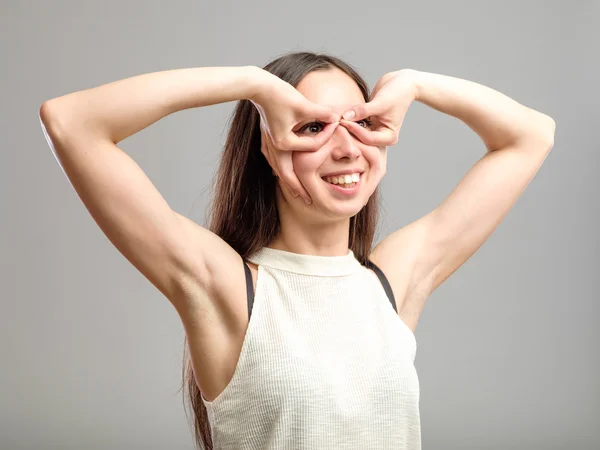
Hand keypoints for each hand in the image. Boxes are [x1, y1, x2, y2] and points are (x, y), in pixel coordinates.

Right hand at [250, 70, 340, 203]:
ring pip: (278, 170)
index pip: (310, 149)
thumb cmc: (279, 94)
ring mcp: (267, 145)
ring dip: (288, 181)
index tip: (336, 134)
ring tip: (297, 192)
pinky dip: (280, 168)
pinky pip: (273, 160)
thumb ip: (321, 113)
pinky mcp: (266, 138)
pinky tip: (283, 172)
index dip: (325, 140)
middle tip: (309, 202)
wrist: (257, 86)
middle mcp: (274, 148)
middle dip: (298, 189)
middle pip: (287, 175)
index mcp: (284, 144)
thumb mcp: (303, 104)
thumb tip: (337, 118)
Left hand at [339, 69, 417, 146]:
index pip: (368, 138)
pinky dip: (350, 119)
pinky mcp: (369, 122)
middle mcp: (381, 136)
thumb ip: (362, 111)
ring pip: (357, 131)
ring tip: (335, 119)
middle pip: (361, 138)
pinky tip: (340, 114)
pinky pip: (357, 123)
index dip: (354, 130)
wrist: (403, 82)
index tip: (342, 120)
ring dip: (347, 125)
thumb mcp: (380, 103)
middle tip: (335, 122)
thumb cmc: (398, 93)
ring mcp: (375, 129)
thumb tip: (345, 117)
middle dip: (349, 131)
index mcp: (389, 137)